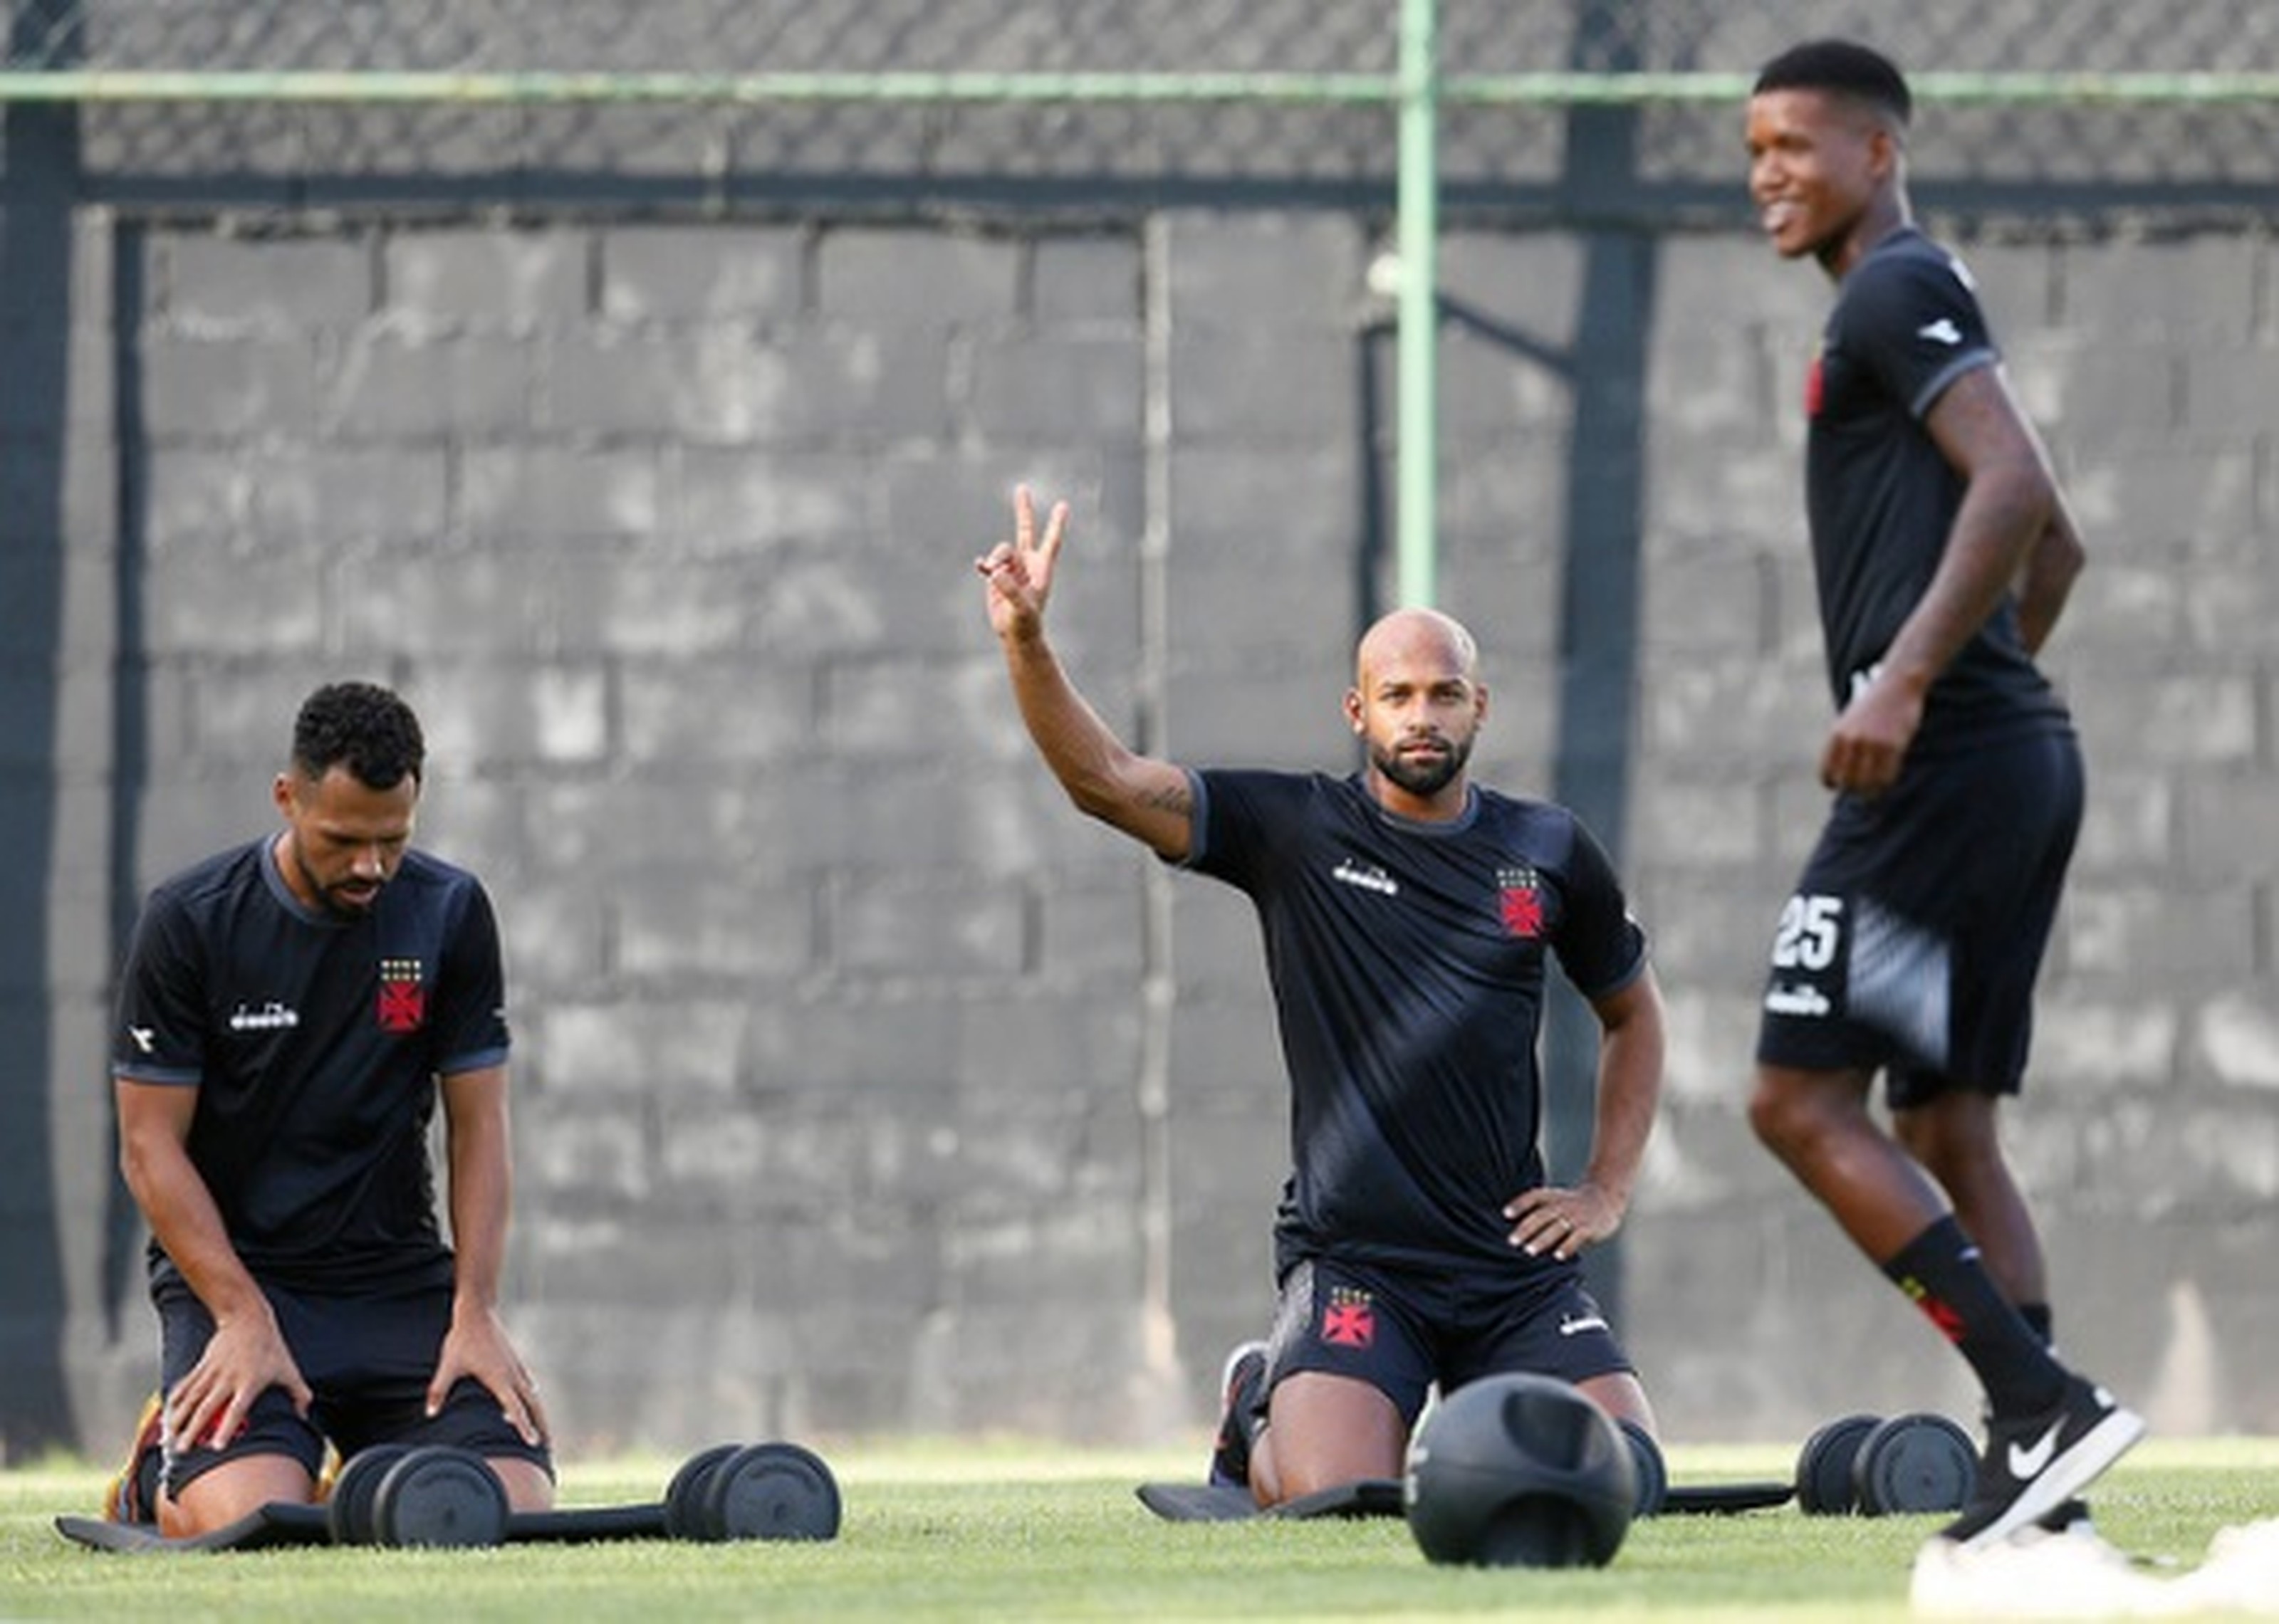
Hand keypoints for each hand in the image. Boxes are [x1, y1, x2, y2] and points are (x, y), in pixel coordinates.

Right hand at [164, 1307, 311, 1452]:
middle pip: (206, 1409)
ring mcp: (212, 1372)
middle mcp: (227, 1379)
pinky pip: (185, 1386)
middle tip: (181, 1450)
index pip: (236, 1410)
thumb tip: (305, 1415)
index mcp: (249, 1382)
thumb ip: (299, 1393)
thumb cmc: (271, 1347)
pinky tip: (167, 1414)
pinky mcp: (201, 1366)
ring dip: (178, 1419)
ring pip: (191, 1399)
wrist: (247, 1318)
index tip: (216, 1447)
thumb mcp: (288, 1369)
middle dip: (192, 1431)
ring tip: (168, 1438)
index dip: (226, 1429)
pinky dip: (175, 1400)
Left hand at [428, 1303, 547, 1446]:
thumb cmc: (462, 1339)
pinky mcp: (514, 1360)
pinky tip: (529, 1397)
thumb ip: (439, 1390)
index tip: (534, 1443)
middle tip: (547, 1445)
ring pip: (533, 1395)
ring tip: (542, 1429)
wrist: (477, 1312)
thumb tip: (430, 1412)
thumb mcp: (448, 1365)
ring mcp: (516, 1367)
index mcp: (500, 1378)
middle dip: (542, 1425)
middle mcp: (513, 1375)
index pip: (516, 1409)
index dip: (525, 1427)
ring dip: (538, 1413)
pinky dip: (530, 1396)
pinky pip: (527, 1383)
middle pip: (533, 1405)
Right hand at [975, 484, 1068, 641]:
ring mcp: (1011, 568)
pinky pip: (987, 564)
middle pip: (1025, 530)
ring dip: (996, 561)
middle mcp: (1027, 563)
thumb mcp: (1022, 608)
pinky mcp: (996, 576)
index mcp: (1041, 568)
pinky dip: (984, 565)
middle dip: (1023, 510)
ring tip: (995, 580)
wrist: (1016, 634)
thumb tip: (996, 572)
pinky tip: (980, 566)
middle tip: (1022, 487)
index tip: (1063, 505)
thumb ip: (1010, 590)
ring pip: (1000, 551)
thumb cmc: (1026, 623)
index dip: (1056, 523)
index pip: (1051, 540)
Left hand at [1504, 1182, 1624, 1260]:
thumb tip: (1511, 1227)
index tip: (1505, 1214)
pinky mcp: (1589, 1228)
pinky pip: (1577, 1237)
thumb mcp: (1554, 1199)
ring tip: (1529, 1251)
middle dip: (1526, 1228)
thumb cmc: (1571, 1204)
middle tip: (1512, 1241)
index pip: (1533, 1197)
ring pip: (1557, 1228)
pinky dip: (1567, 1246)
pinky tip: (1557, 1256)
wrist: (1604, 1199)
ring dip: (1542, 1239)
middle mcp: (1562, 1205)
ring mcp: (1576, 1217)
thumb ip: (1536, 1209)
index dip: (1519, 1204)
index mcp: (1552, 1196)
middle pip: (1542, 1215)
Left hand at [1819, 674, 1922, 796]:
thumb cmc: (1872, 705)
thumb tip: (1844, 778)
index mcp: (1836, 736)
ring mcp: (1872, 744)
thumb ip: (1843, 746)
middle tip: (1861, 790)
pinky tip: (1887, 780)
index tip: (1842, 784)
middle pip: (1847, 782)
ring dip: (1870, 791)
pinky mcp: (1893, 745)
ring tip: (1874, 790)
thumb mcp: (1849, 723)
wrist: (1896, 684)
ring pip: (1867, 783)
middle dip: (1854, 789)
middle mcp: (1851, 741)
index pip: (1827, 773)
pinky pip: (1887, 777)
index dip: (1834, 783)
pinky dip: (1886, 783)